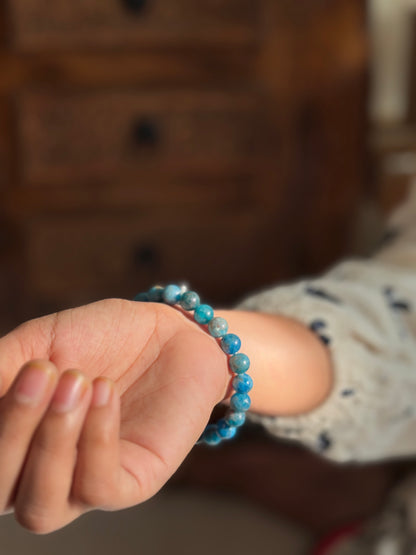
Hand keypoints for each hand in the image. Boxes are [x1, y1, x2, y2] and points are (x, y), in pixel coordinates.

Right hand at [0, 299, 228, 532]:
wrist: (169, 332)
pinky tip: (105, 393)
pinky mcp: (132, 483)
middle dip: (14, 430)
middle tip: (39, 372)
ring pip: (42, 508)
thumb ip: (0, 368)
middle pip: (1, 493)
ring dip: (51, 443)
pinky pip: (99, 486)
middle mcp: (44, 474)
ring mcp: (86, 484)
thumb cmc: (103, 338)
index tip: (6, 377)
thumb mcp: (41, 343)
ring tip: (76, 381)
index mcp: (17, 443)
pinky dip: (95, 439)